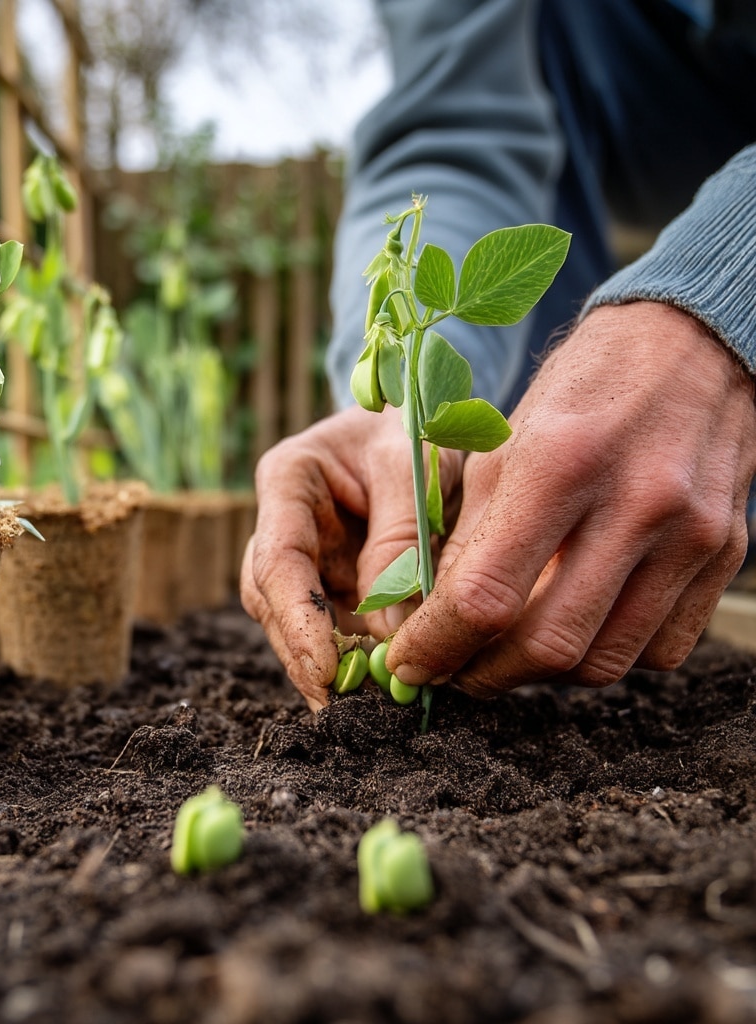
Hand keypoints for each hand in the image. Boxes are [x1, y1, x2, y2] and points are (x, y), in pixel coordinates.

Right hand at [240, 403, 461, 710]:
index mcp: (287, 479)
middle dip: (304, 654)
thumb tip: (390, 633)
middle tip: (342, 706)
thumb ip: (400, 540)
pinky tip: (375, 686)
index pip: (278, 558)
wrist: (427, 420)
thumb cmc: (417, 426)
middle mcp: (284, 523)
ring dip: (325, 664)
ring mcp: (306, 555)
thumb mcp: (416, 467)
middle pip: (275, 600)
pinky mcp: (331, 579)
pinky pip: (333, 624)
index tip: (325, 668)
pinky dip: (352, 657)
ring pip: (296, 620)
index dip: (297, 618)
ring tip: (362, 708)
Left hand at [387, 302, 755, 697]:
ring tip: (506, 655)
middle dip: (485, 675)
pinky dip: (605, 656)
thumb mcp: (503, 444)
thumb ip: (469, 535)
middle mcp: (637, 504)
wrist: (689, 345)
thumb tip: (433, 617)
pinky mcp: (725, 555)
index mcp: (560, 462)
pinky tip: (574, 628)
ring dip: (542, 676)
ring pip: (605, 661)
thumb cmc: (579, 389)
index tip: (409, 665)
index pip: (486, 595)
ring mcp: (691, 536)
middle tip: (455, 671)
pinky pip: (661, 650)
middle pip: (549, 644)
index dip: (437, 645)